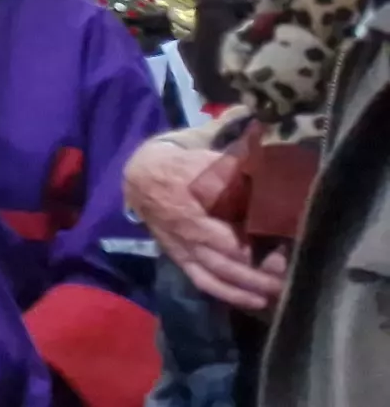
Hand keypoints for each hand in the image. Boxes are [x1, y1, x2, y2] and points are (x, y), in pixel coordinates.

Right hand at [176, 144, 293, 312]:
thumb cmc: (179, 159)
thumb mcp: (202, 144)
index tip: (292, 229)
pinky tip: (258, 300)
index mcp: (194, 187)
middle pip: (231, 249)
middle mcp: (190, 220)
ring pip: (221, 269)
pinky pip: (205, 280)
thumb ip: (231, 144)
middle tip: (295, 265)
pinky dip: (231, 293)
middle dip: (265, 262)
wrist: (137, 176)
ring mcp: (184, 242)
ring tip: (283, 287)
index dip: (262, 225)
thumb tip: (260, 132)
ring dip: (253, 282)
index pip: (232, 212)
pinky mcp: (181, 256)